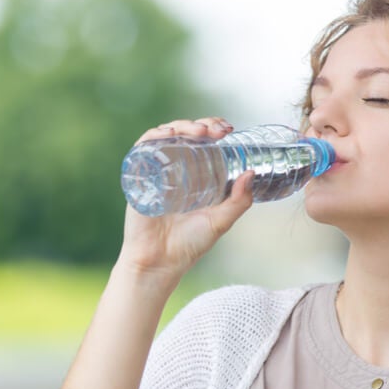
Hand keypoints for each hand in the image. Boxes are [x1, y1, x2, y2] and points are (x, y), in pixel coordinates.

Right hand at [117, 117, 253, 284]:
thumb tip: (250, 173)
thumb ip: (239, 201)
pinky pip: (142, 148)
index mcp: (193, 174)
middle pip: (184, 133)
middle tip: (217, 131)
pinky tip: (167, 134)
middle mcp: (173, 169)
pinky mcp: (138, 177)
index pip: (201, 141)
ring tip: (199, 132)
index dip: (213, 128)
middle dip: (201, 124)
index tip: (228, 129)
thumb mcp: (221, 221)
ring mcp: (154, 171)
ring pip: (164, 135)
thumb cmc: (188, 245)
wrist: (160, 263)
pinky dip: (153, 136)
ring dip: (181, 126)